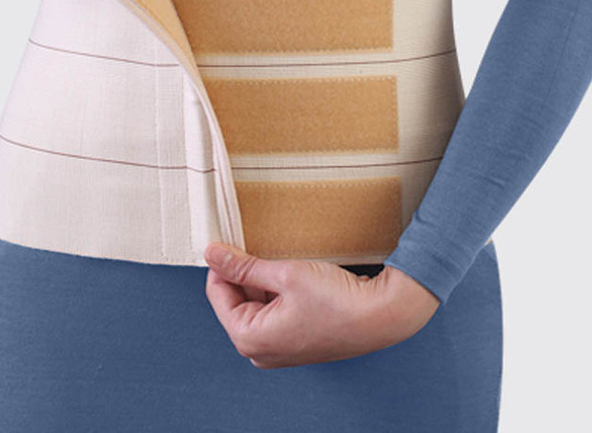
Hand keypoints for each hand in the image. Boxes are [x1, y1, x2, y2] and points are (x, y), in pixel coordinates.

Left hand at [204, 242, 440, 368]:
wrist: (380, 316)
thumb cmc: (336, 301)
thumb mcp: (285, 274)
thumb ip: (244, 265)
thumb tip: (212, 254)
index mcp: (249, 339)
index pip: (217, 293)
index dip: (222, 263)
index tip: (228, 239)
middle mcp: (259, 351)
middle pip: (234, 301)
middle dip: (243, 273)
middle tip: (255, 244)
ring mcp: (277, 349)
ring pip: (253, 304)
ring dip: (260, 280)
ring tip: (277, 259)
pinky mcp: (293, 341)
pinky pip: (271, 312)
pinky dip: (275, 291)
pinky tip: (289, 274)